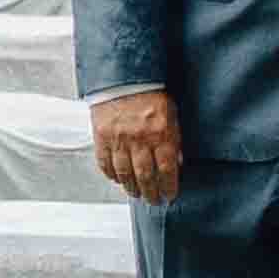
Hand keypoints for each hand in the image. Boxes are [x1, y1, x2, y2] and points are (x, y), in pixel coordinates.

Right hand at [90, 88, 184, 205]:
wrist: (124, 77)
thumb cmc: (151, 94)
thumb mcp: (171, 115)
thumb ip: (175, 140)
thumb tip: (177, 163)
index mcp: (161, 133)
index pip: (167, 170)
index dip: (169, 187)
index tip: (169, 195)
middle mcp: (140, 139)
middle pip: (146, 177)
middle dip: (151, 193)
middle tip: (153, 201)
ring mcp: (119, 139)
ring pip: (125, 174)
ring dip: (131, 188)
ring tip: (136, 194)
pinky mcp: (101, 136)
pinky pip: (105, 163)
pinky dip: (112, 175)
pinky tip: (117, 179)